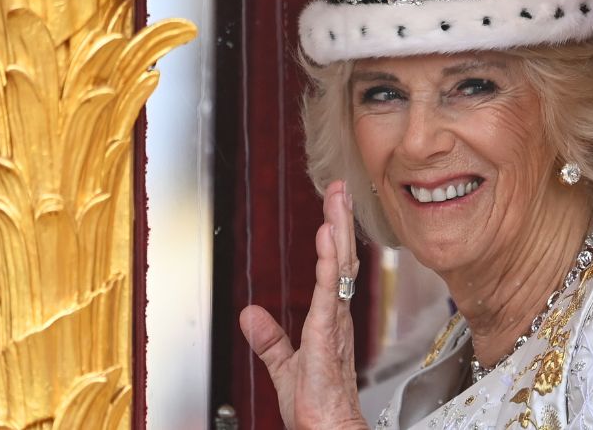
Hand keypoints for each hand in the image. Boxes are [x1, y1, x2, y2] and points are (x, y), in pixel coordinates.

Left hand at [240, 180, 366, 429]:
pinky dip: (330, 263)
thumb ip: (269, 339)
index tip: (334, 208)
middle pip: (342, 258)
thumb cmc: (317, 407)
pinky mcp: (328, 333)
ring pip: (340, 267)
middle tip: (340, 188)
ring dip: (338, 230)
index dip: (335, 236)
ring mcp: (336, 322)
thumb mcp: (284, 366)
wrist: (328, 429)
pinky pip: (330, 291)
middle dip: (341, 221)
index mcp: (331, 319)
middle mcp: (338, 315)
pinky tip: (328, 239)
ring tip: (337, 200)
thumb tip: (250, 314)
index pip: (334, 269)